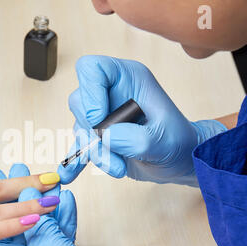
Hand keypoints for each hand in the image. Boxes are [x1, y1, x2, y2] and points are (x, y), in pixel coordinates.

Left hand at [0, 163, 119, 245]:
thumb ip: (38, 220)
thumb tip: (29, 195)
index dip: (0, 198)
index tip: (0, 176)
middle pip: (16, 223)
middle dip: (24, 195)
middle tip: (20, 171)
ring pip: (39, 227)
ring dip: (46, 203)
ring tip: (48, 180)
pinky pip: (55, 236)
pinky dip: (62, 218)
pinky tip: (66, 200)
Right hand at [58, 55, 226, 186]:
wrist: (177, 162)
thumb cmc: (178, 143)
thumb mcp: (165, 141)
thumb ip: (137, 139)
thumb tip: (103, 137)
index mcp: (128, 78)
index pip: (92, 69)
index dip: (89, 92)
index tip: (99, 118)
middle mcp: (110, 93)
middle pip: (79, 101)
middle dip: (93, 132)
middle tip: (113, 153)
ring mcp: (101, 115)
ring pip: (79, 128)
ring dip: (94, 152)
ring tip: (118, 168)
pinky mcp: (96, 138)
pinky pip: (76, 147)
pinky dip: (73, 163)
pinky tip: (68, 175)